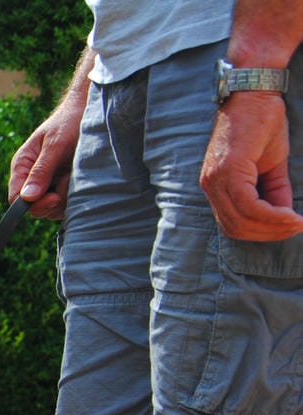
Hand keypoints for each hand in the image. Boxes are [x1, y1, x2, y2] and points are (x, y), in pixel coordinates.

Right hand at [8, 103, 81, 219]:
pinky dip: (75, 196)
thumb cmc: (68, 122)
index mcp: (22, 166)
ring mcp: (48, 184)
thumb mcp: (55, 144)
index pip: (16, 198)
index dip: (33, 204)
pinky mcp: (63, 188)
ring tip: (76, 173)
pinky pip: (65, 204)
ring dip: (67, 197)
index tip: (54, 198)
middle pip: (34, 207)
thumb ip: (41, 171)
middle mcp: (31, 178)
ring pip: (52, 209)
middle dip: (53, 200)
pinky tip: (80, 178)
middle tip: (69, 182)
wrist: (89, 111)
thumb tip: (27, 197)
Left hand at [200, 92, 302, 241]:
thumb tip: (284, 216)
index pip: (232, 223)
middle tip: (295, 228)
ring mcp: (215, 179)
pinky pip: (248, 205)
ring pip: (241, 220)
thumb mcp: (271, 165)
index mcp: (215, 186)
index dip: (261, 232)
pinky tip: (289, 215)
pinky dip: (270, 214)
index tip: (288, 228)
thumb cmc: (262, 124)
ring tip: (296, 222)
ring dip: (272, 226)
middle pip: (235, 228)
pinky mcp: (228, 171)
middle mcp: (210, 186)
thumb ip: (273, 191)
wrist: (255, 93)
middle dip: (268, 233)